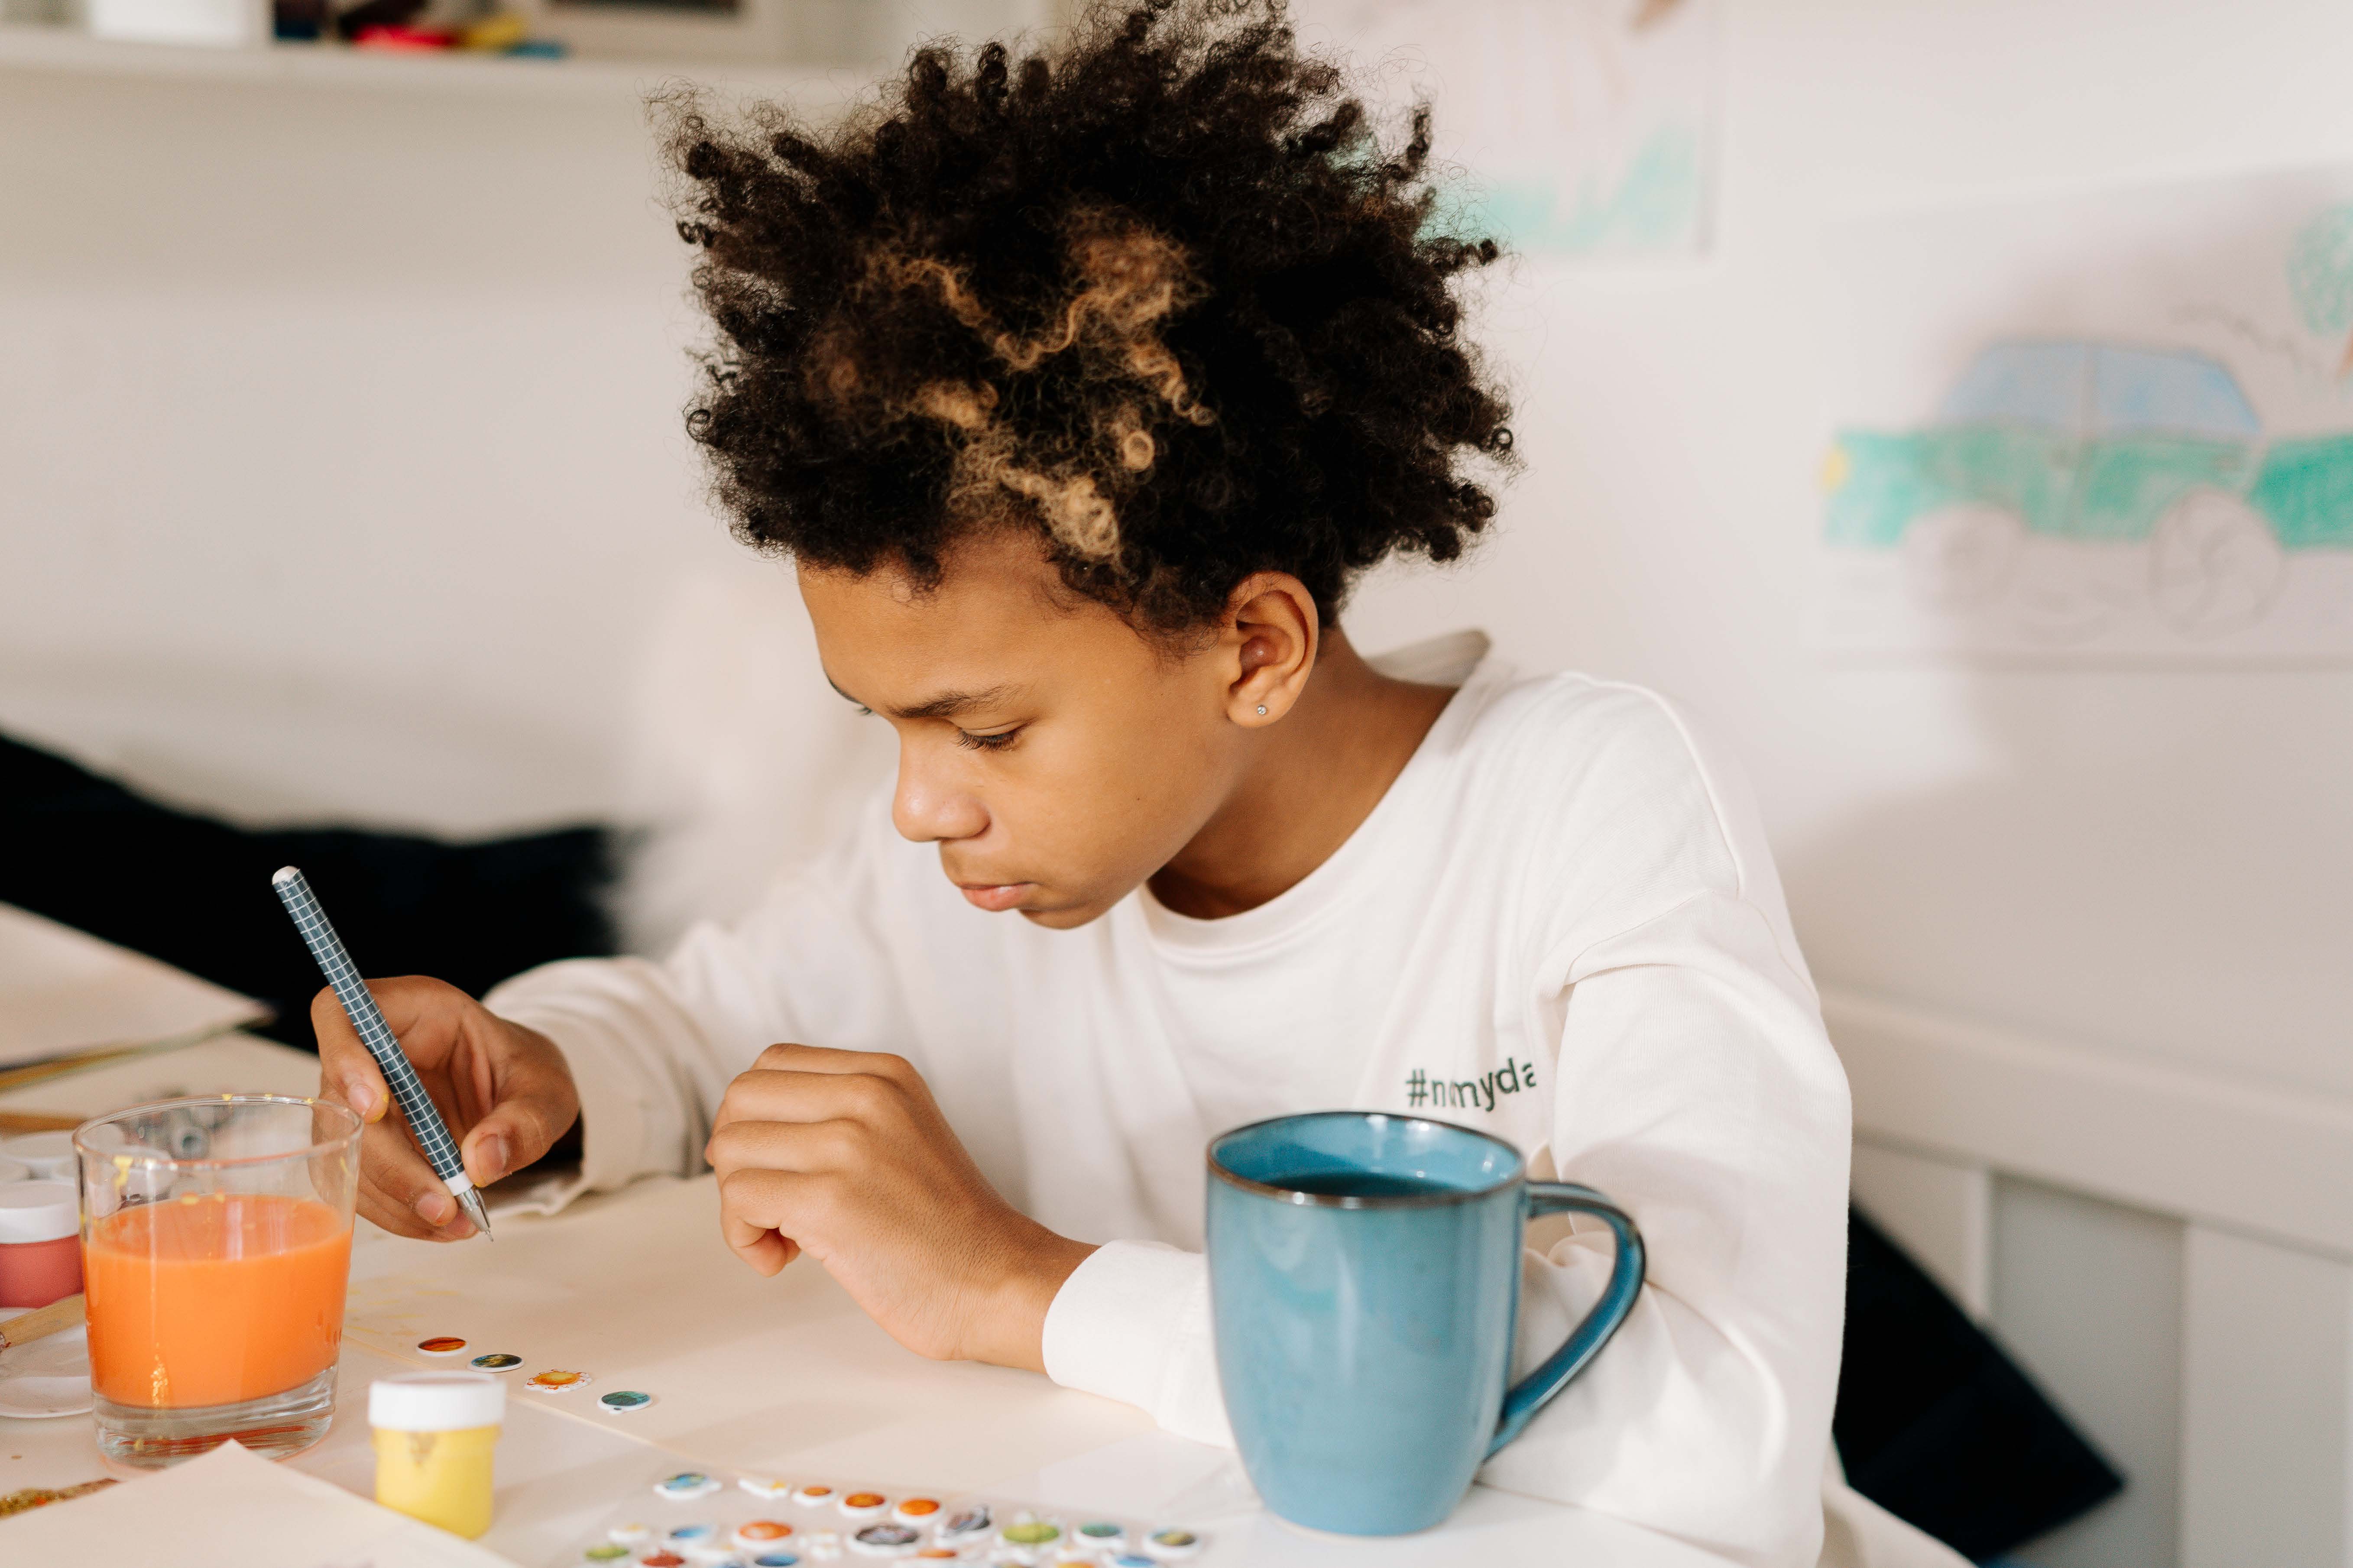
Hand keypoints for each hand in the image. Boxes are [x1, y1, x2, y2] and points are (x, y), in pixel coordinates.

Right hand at [313, 976, 580, 1240]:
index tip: (376, 1110)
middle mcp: (371, 1054)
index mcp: (411, 1009)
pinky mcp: (364, 1147)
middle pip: (338, 1105)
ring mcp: (358, 1102)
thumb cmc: (527, 1073)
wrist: (521, 1098)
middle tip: (441, 1205)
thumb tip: (481, 1162)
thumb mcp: (548, 1089)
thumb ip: (525, 1120)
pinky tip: (440, 1224)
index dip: (344, 1059)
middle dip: (389, 1164)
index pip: (341, 1013)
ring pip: (344, 1155)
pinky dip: (397, 1212)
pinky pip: (361, 1185)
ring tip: (453, 1223)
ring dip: (393, 1199)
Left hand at [706, 1044, 1094, 1369]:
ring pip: (729, 1148)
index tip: (782, 1165)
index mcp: (885, 1074)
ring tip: (785, 1236)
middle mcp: (867, 1095)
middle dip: (738, 1156)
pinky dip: (744, 1238)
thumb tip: (743, 1131)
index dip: (757, 1119)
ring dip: (739, 1204)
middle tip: (772, 1202)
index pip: (772, 1065)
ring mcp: (848, 1143)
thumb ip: (840, 1114)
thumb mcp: (901, 1133)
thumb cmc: (945, 1229)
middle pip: (741, 1098)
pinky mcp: (830, 1198)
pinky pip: (738, 1200)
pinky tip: (783, 1258)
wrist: (998, 1283)